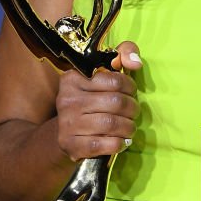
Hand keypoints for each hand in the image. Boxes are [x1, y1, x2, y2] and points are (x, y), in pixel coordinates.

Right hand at [55, 41, 141, 160]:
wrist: (65, 133)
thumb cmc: (91, 99)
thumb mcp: (102, 72)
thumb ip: (122, 55)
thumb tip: (135, 63)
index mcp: (73, 78)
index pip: (114, 80)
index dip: (130, 87)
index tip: (130, 93)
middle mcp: (67, 99)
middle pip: (116, 103)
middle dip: (132, 109)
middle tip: (133, 113)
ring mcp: (67, 123)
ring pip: (112, 124)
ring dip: (128, 128)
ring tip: (129, 128)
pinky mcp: (71, 145)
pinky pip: (104, 144)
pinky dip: (118, 144)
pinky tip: (120, 141)